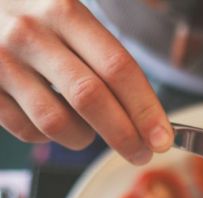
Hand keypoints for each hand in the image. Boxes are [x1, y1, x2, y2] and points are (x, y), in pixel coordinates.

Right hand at [0, 0, 171, 163]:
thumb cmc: (38, 20)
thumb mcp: (72, 17)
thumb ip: (109, 59)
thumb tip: (154, 119)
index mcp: (65, 12)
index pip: (117, 67)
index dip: (145, 108)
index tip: (162, 138)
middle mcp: (31, 34)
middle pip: (90, 98)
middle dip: (124, 135)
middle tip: (142, 153)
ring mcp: (2, 61)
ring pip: (56, 122)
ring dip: (84, 138)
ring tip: (91, 133)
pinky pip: (27, 131)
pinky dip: (50, 138)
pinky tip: (56, 122)